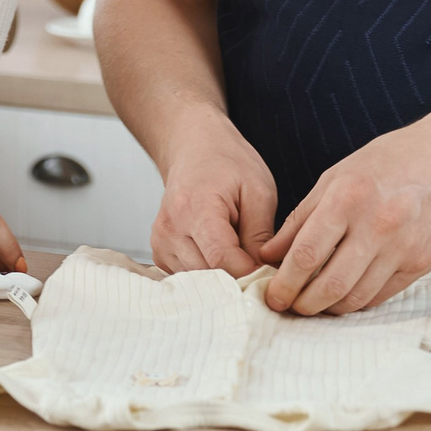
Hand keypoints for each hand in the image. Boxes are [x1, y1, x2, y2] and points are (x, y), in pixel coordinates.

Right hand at [147, 112, 278, 277]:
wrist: (194, 147)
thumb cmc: (228, 163)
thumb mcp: (258, 191)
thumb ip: (261, 236)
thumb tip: (266, 275)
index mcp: (196, 208)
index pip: (222, 261)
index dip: (251, 273)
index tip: (271, 271)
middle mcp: (170, 229)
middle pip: (209, 277)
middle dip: (239, 278)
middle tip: (260, 265)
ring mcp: (161, 242)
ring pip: (198, 282)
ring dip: (224, 278)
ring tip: (240, 253)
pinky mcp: (159, 252)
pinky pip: (188, 278)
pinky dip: (208, 275)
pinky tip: (221, 255)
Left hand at [257, 115, 430, 315]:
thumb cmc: (389, 161)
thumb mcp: (337, 176)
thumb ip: (302, 217)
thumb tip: (271, 255)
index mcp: (347, 198)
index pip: (306, 255)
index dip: (284, 283)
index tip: (272, 295)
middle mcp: (376, 225)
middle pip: (330, 285)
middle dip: (302, 304)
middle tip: (288, 306)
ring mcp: (402, 248)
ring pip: (356, 298)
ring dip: (329, 308)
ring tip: (314, 303)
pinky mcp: (420, 264)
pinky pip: (381, 296)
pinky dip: (357, 301)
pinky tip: (344, 295)